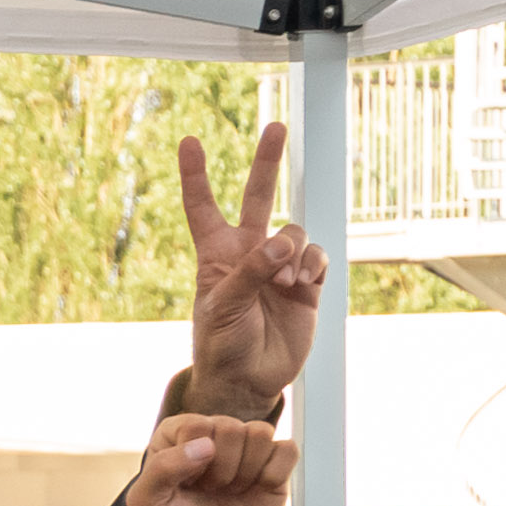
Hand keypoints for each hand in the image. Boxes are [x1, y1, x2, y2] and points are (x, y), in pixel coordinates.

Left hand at [128, 411, 298, 505]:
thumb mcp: (146, 503)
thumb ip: (161, 468)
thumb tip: (206, 445)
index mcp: (177, 435)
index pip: (197, 425)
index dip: (193, 460)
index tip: (187, 485)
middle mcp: (213, 434)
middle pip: (231, 428)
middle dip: (220, 469)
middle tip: (210, 491)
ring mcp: (245, 448)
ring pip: (261, 433)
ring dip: (246, 471)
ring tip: (230, 490)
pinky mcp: (274, 464)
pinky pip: (288, 449)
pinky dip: (274, 474)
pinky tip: (258, 489)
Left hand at [180, 124, 323, 420]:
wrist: (250, 379)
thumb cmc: (222, 344)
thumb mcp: (224, 307)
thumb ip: (251, 271)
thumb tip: (284, 242)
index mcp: (217, 255)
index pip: (203, 207)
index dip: (196, 175)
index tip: (189, 140)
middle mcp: (249, 253)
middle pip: (258, 197)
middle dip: (266, 161)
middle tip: (275, 126)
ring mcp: (280, 265)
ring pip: (295, 231)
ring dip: (292, 251)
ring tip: (282, 283)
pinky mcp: (307, 282)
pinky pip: (316, 254)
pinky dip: (311, 263)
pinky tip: (301, 282)